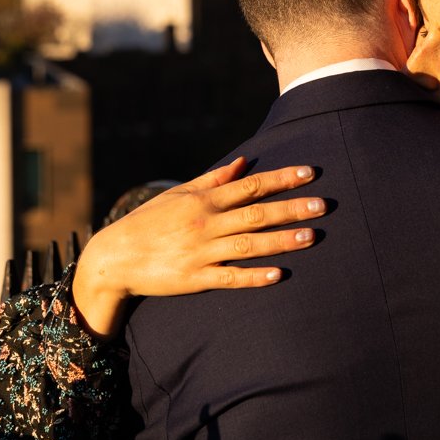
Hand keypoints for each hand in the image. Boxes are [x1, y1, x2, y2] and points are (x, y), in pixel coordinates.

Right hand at [71, 157, 326, 339]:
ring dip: (281, 240)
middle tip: (324, 205)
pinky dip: (254, 276)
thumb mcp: (179, 193)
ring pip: (249, 244)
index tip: (310, 173)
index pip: (250, 185)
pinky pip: (230, 277)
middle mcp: (206, 223)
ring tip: (311, 236)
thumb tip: (244, 161)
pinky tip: (278, 274)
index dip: (282, 178)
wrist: (115, 256)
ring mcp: (201, 251)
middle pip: (257, 213)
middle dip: (292, 208)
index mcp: (203, 199)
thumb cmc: (150, 220)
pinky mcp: (195, 278)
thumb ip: (214, 178)